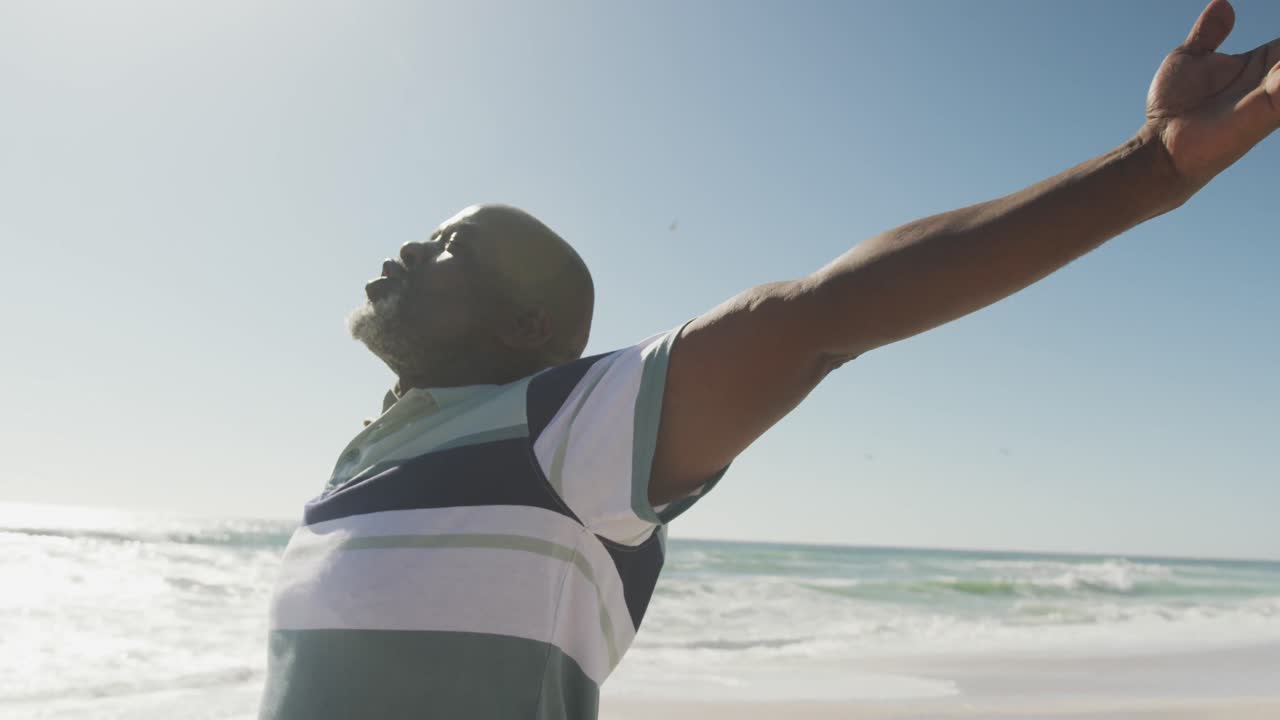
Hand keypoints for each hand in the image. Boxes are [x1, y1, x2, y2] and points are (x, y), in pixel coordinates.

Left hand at [1144, 0, 1279, 193]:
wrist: (1161, 144)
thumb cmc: (1175, 107)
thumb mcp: (1190, 59)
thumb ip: (1209, 33)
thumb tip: (1223, 3)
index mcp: (1262, 62)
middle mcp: (1275, 77)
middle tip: (1278, 53)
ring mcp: (1274, 95)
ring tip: (1277, 66)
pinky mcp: (1269, 111)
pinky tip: (1278, 71)